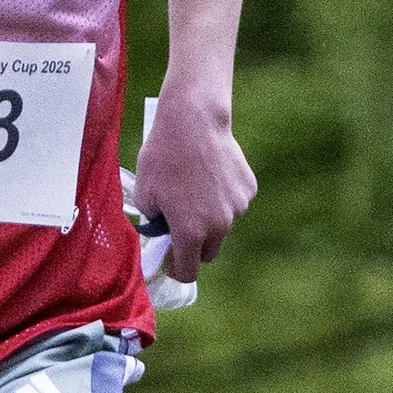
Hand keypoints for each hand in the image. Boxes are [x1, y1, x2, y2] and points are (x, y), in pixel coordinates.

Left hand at [133, 87, 255, 281]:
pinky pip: (234, 203)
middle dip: (194, 247)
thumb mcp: (145, 193)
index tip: (170, 262)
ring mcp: (237, 207)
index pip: (188, 271)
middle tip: (181, 227)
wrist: (194, 121)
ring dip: (211, 219)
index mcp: (190, 232)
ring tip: (195, 190)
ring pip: (223, 225)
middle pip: (208, 252)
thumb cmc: (163, 157)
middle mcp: (219, 225)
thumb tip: (160, 230)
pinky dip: (224, 198)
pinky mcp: (248, 189)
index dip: (177, 270)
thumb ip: (153, 221)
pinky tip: (211, 175)